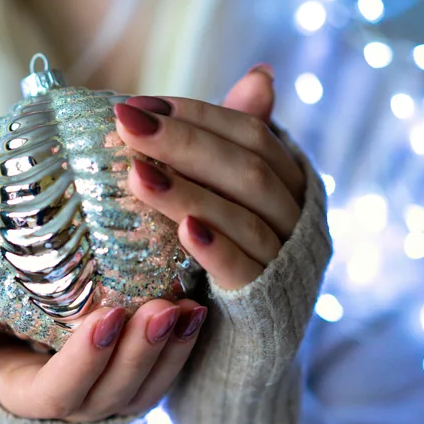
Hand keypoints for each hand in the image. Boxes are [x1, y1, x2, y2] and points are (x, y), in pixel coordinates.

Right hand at [0, 298, 206, 422]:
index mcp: (29, 395)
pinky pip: (163, 374)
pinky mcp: (135, 380)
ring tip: (186, 309)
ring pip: (145, 388)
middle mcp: (76, 407)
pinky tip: (197, 311)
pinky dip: (183, 346)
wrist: (16, 325)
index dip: (84, 358)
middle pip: (112, 392)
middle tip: (160, 307)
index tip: (106, 315)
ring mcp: (109, 398)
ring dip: (170, 350)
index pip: (60, 389)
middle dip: (139, 351)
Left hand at [115, 65, 305, 289]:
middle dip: (184, 142)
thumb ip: (236, 144)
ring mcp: (289, 262)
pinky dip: (216, 247)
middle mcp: (298, 216)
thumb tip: (261, 74)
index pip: (250, 133)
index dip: (196, 115)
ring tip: (136, 175)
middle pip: (248, 168)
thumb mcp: (230, 199)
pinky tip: (182, 229)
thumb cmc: (227, 259)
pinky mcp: (269, 306)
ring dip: (189, 192)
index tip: (137, 105)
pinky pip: (246, 270)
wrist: (242, 348)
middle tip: (125, 124)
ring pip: (246, 216)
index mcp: (290, 182)